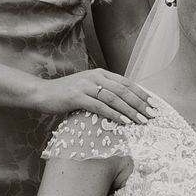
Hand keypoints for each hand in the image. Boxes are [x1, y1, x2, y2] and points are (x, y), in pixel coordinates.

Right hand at [39, 71, 158, 123]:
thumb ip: (103, 90)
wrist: (42, 93)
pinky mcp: (77, 97)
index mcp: (100, 73)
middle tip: (151, 115)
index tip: (153, 104)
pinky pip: (100, 106)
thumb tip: (123, 102)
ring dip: (130, 110)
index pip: (126, 82)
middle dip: (140, 103)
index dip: (141, 93)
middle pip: (123, 90)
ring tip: (141, 121)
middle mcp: (95, 77)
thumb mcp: (87, 87)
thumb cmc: (66, 93)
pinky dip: (114, 114)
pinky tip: (123, 121)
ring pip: (114, 98)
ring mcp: (86, 86)